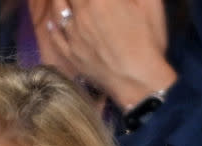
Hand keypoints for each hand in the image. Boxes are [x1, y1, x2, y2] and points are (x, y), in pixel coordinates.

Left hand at [30, 0, 176, 110]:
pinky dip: (52, 27)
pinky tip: (52, 22)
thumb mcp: (150, 4)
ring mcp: (74, 35)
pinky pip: (56, 38)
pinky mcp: (72, 55)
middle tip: (83, 1)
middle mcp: (83, 13)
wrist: (137, 82)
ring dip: (61, 0)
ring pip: (58, 9)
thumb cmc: (148, 43)